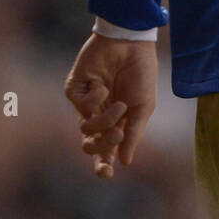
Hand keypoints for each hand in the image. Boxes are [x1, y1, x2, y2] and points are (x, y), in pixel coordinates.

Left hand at [64, 33, 157, 177]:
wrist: (131, 44)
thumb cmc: (141, 73)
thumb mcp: (143, 107)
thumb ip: (133, 134)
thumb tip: (124, 162)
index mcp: (117, 122)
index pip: (106, 150)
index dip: (104, 165)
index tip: (107, 174)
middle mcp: (99, 115)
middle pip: (89, 144)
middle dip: (101, 146)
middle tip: (115, 136)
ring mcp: (86, 103)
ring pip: (84, 128)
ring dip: (104, 121)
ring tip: (119, 105)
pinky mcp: (75, 89)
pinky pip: (81, 106)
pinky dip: (96, 99)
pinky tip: (103, 85)